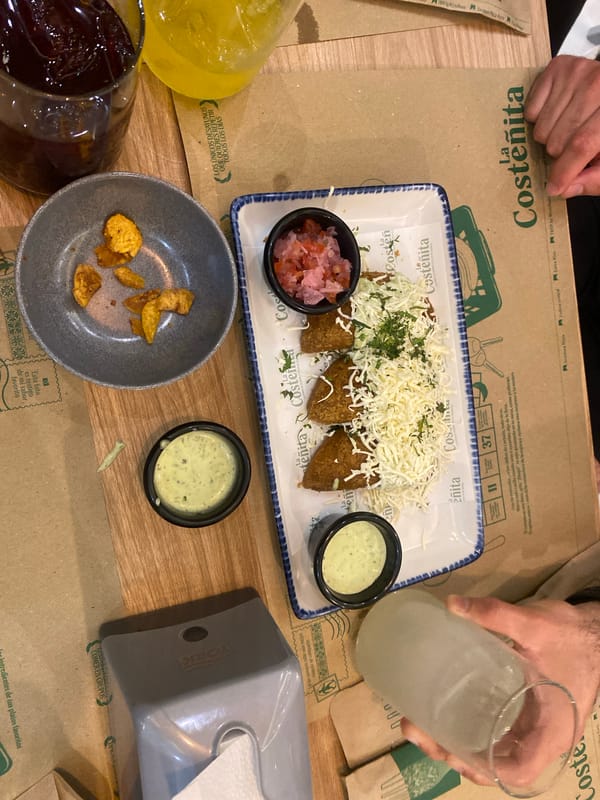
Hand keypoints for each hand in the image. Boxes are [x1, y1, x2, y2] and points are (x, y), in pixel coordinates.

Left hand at [401, 595, 599, 783]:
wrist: (596, 631)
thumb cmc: (571, 636)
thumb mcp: (534, 624)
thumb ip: (495, 614)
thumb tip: (452, 604)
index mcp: (551, 731)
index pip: (519, 771)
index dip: (482, 767)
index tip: (449, 748)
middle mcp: (544, 739)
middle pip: (498, 765)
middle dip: (456, 755)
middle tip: (418, 731)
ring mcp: (536, 729)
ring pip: (496, 751)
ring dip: (460, 745)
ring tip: (422, 725)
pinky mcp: (528, 715)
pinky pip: (499, 733)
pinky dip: (474, 730)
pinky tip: (447, 712)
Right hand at [525, 55, 599, 197]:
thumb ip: (595, 177)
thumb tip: (566, 189)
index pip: (582, 143)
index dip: (565, 170)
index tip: (554, 188)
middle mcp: (597, 83)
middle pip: (558, 140)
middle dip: (561, 154)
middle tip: (573, 148)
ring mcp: (576, 72)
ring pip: (541, 128)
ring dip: (550, 136)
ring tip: (567, 128)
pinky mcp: (558, 66)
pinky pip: (530, 110)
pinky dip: (539, 117)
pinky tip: (557, 112)